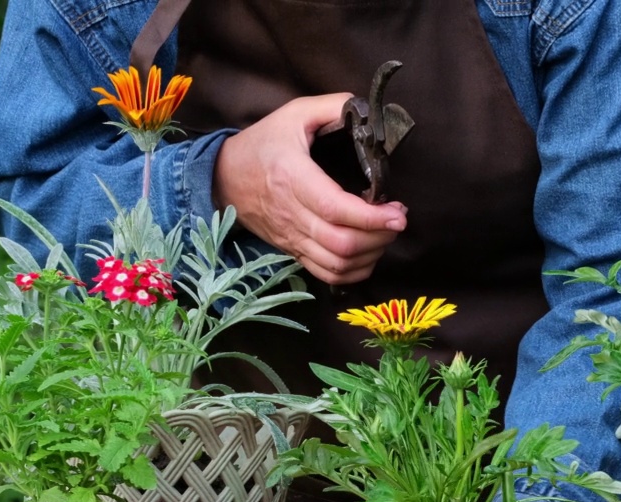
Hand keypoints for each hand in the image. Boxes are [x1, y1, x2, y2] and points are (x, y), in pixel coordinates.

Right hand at [211, 93, 407, 284]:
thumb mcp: (293, 114)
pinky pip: (326, 274)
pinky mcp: (293, 250)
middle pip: (341, 243)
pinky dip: (353, 272)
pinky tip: (368, 255)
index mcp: (293, 178)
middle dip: (380, 237)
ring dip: (370, 255)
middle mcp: (292, 214)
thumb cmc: (262, 144)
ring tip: (385, 234)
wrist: (222, 177)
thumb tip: (368, 111)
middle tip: (396, 220)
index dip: (372, 218)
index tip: (397, 213)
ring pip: (337, 263)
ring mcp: (292, 237)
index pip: (335, 209)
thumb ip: (332, 107)